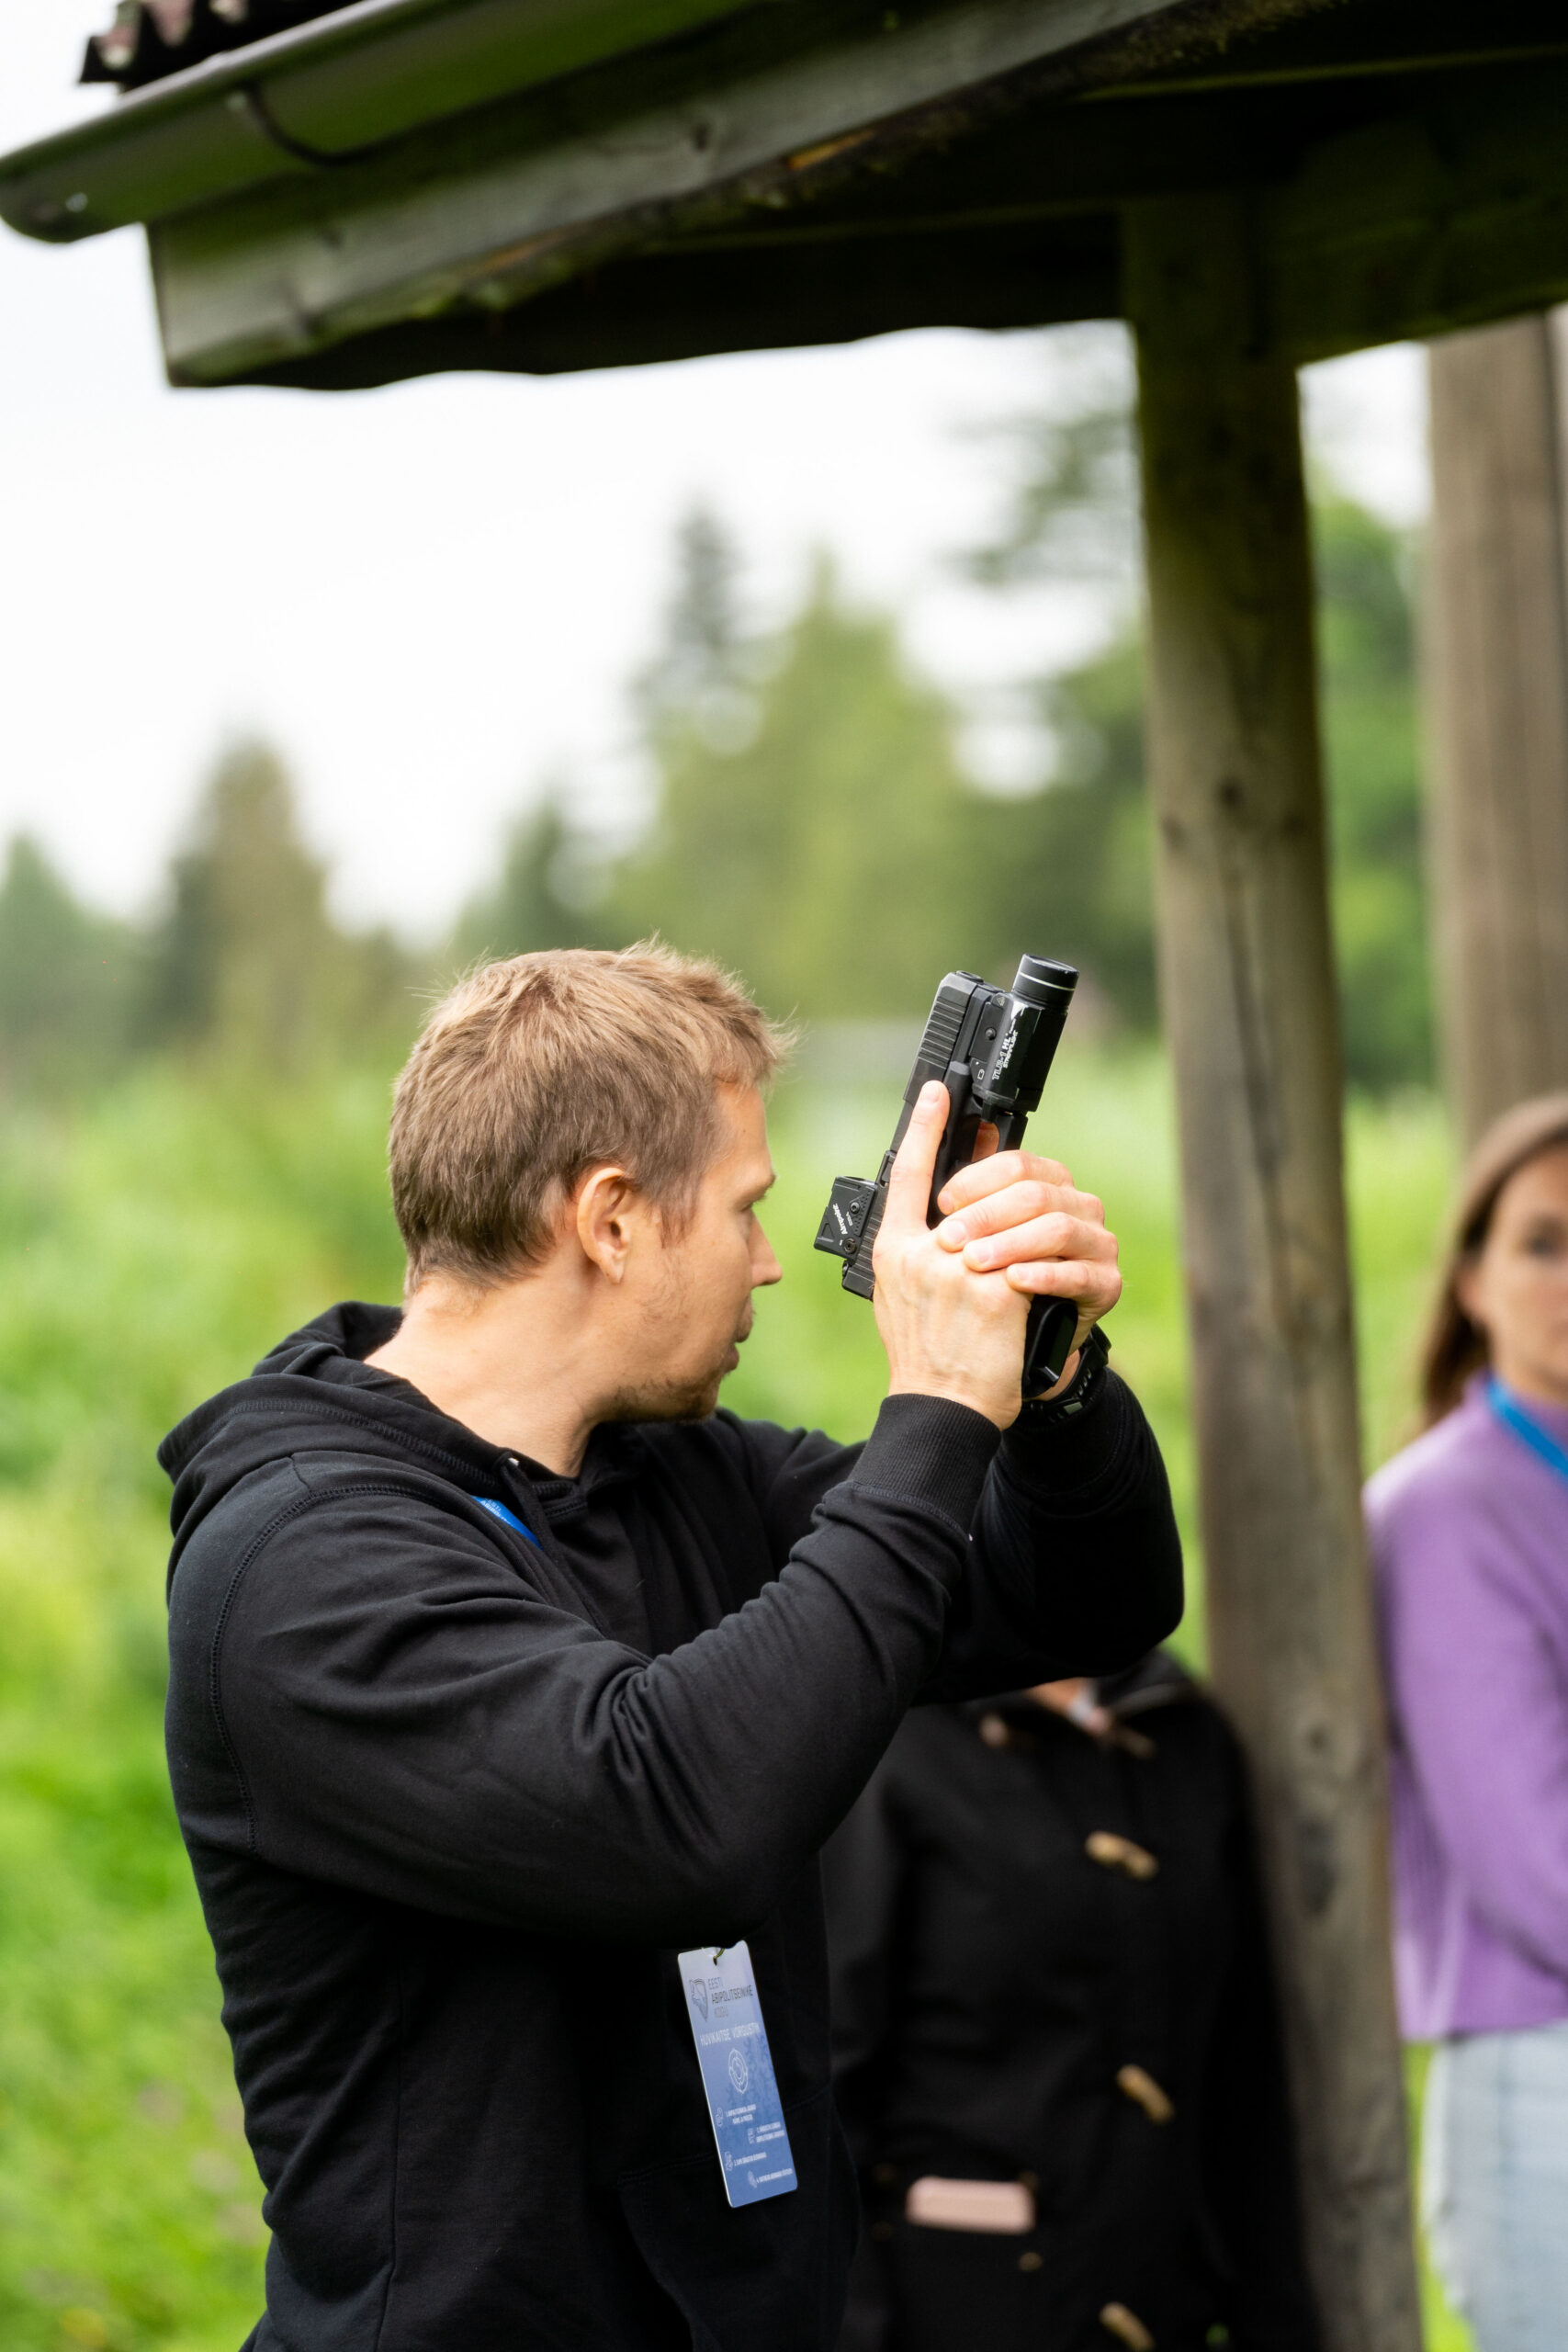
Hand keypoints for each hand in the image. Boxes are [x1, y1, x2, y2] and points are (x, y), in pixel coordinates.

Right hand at [871, 1084, 1032, 1428]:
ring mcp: (958, 1268)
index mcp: (893, 1250)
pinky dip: (1042, 1273)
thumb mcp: (906, 1294)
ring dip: (1028, 1239)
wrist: (943, 1407)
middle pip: (974, 1193)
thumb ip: (925, 1246)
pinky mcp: (998, 1289)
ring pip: (1013, 1223)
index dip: (925, 1129)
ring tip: (1027, 1264)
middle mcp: (921, 1253)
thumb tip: (958, 1202)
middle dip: (1003, 1195)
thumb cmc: (928, 1356)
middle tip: (1022, 1195)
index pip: (909, 1174)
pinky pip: (1032, 1258)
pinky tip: (1038, 1293)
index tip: (938, 1092)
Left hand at [932, 1143, 1120, 1397]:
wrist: (990, 1366)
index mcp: (1044, 1186)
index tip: (941, 1203)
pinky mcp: (1106, 1284)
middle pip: (1036, 1191)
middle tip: (947, 1240)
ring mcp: (1096, 1244)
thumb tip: (935, 1115)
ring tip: (973, 1263)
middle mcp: (1076, 1207)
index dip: (975, 1179)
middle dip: (987, 1213)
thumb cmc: (971, 1296)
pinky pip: (1079, 1272)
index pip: (1015, 1163)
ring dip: (1010, 1242)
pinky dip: (1043, 1273)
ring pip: (1058, 1227)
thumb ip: (956, 1186)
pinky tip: (1014, 1281)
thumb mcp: (956, 1240)